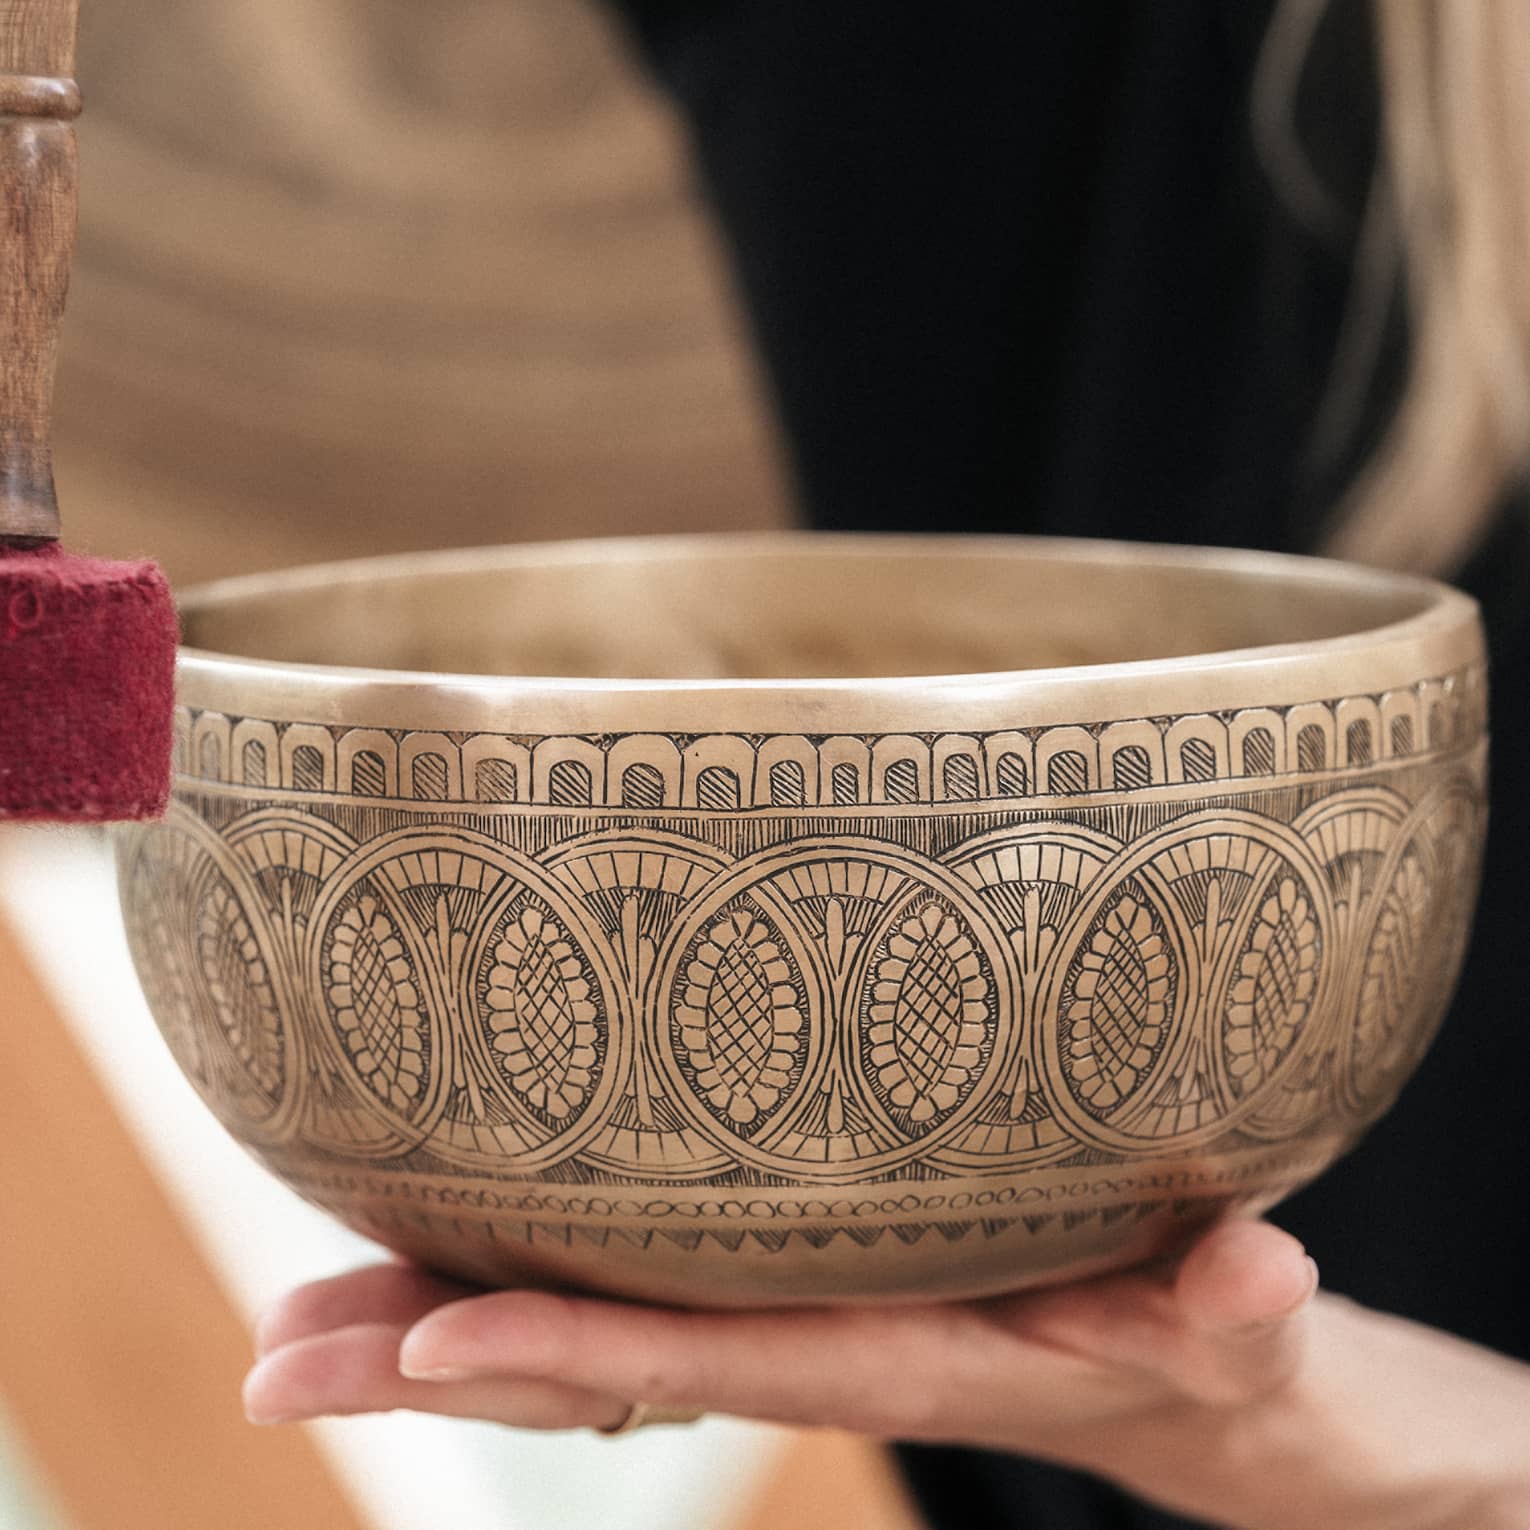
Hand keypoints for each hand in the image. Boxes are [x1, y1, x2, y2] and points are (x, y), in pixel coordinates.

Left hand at [244, 1219, 1529, 1529]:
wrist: (1186, 1370)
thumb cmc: (1209, 1347)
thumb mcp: (1235, 1327)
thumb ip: (1238, 1307)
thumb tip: (1262, 1280)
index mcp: (894, 1352)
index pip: (706, 1358)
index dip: (563, 1350)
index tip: (417, 1345)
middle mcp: (815, 1342)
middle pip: (600, 1362)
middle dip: (433, 1358)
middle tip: (274, 1346)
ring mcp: (791, 1320)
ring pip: (591, 1333)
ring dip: (440, 1326)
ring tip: (300, 1320)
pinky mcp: (795, 1289)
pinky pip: (638, 1296)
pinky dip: (529, 1289)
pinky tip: (447, 1260)